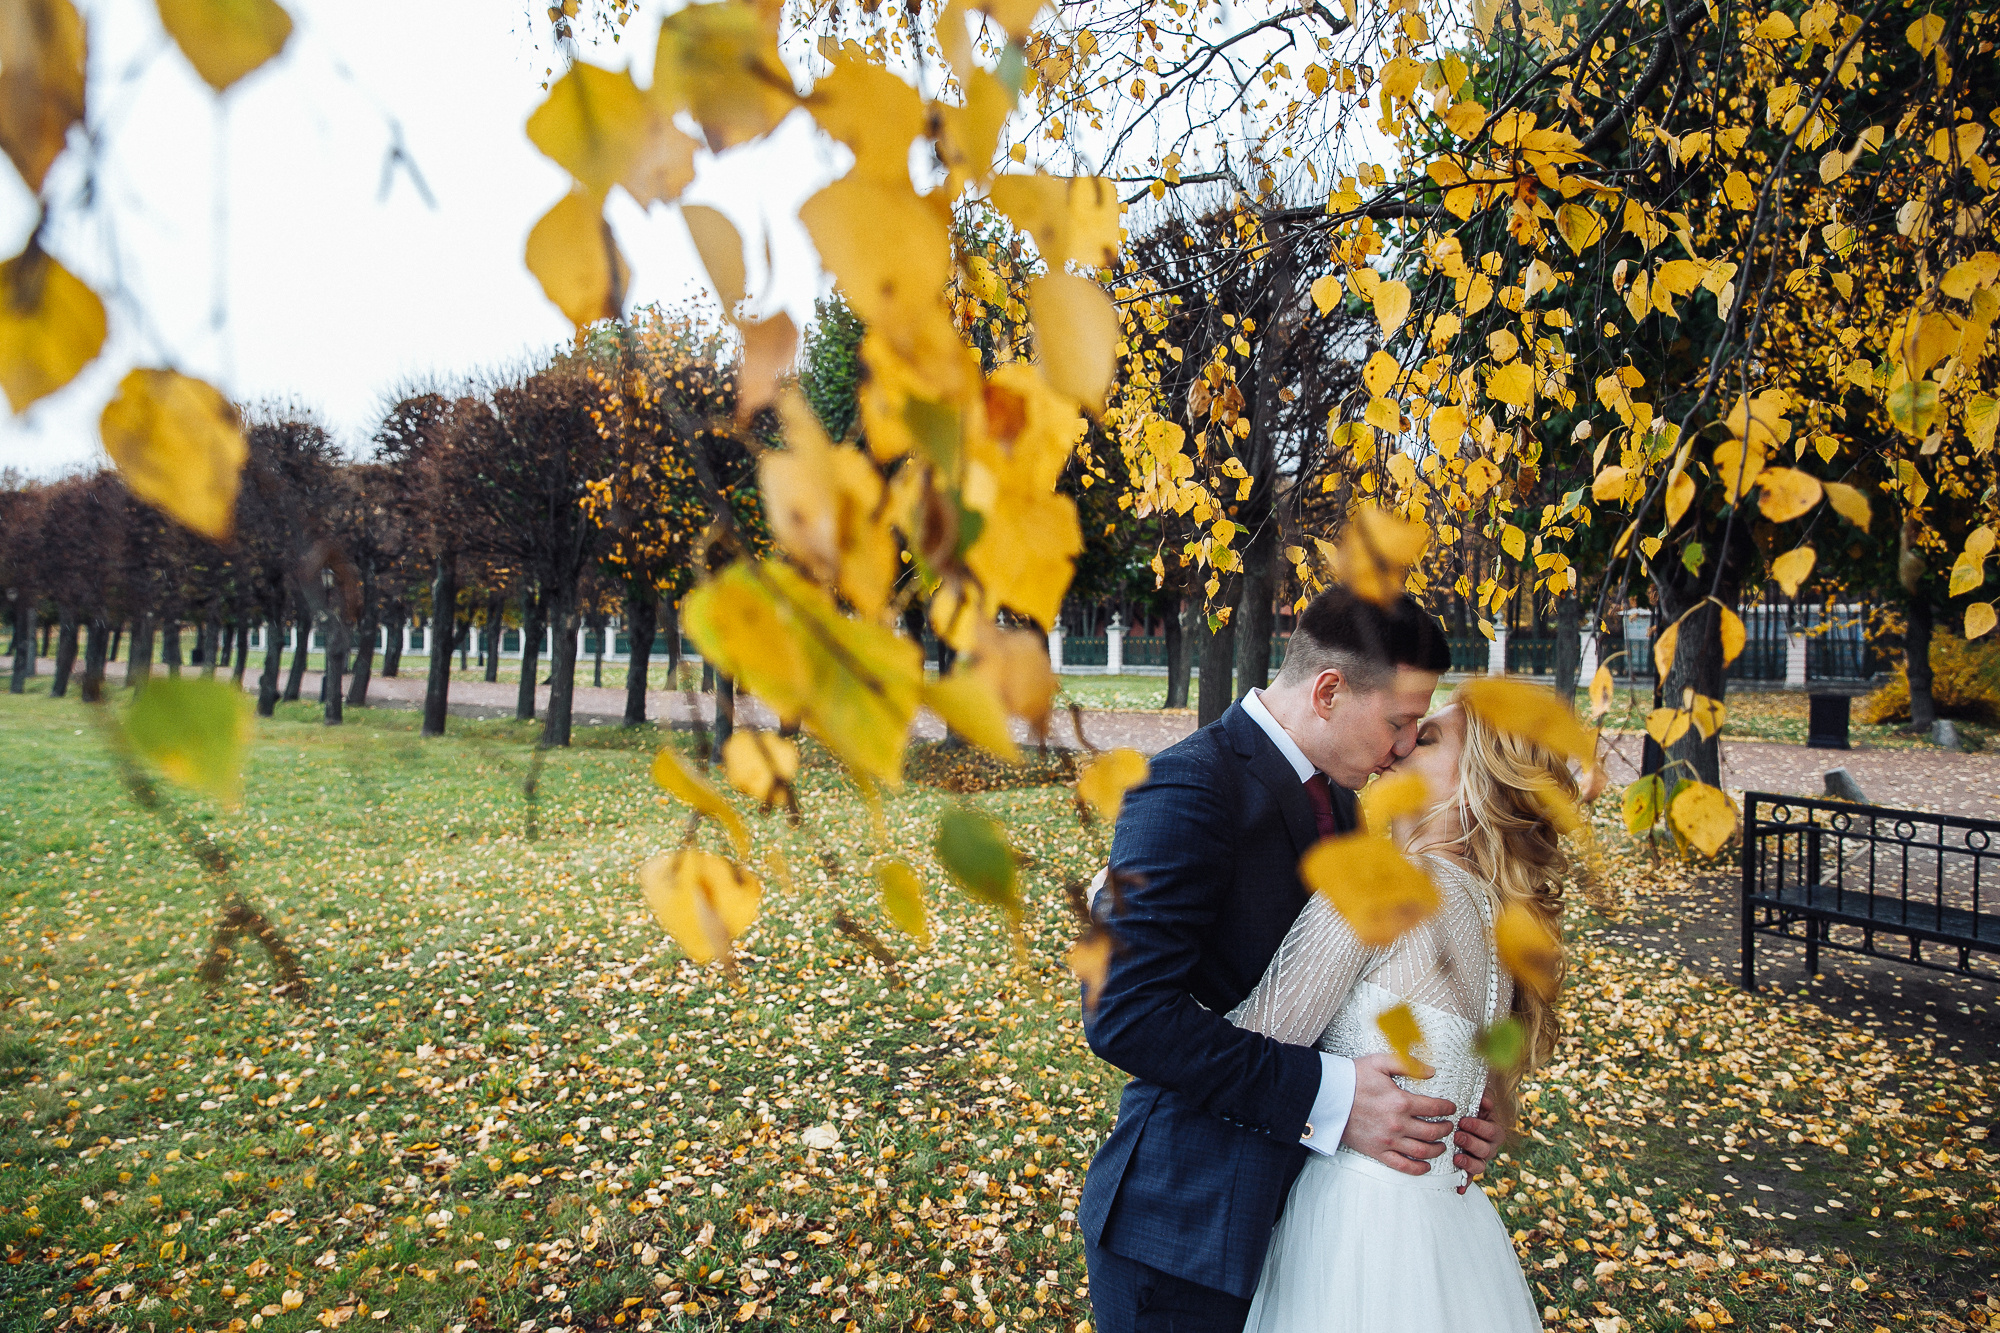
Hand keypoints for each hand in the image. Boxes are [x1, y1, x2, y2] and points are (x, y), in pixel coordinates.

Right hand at [1340, 1053, 1455, 1175]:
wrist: (1326, 1095)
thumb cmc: (1351, 1077)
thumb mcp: (1379, 1062)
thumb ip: (1408, 1064)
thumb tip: (1431, 1071)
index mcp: (1400, 1101)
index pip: (1434, 1108)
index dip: (1448, 1108)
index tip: (1451, 1108)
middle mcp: (1397, 1124)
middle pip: (1432, 1131)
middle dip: (1446, 1129)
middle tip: (1449, 1125)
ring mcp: (1387, 1140)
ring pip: (1422, 1151)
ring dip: (1438, 1149)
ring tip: (1442, 1144)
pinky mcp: (1377, 1151)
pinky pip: (1402, 1166)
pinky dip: (1418, 1168)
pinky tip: (1426, 1166)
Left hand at [1452, 1092, 1505, 1194]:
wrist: (1459, 1118)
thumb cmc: (1470, 1107)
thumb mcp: (1477, 1099)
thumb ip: (1483, 1098)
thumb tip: (1485, 1101)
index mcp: (1494, 1131)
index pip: (1491, 1131)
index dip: (1479, 1127)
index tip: (1463, 1120)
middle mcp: (1489, 1147)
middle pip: (1485, 1149)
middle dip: (1471, 1143)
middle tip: (1457, 1135)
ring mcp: (1479, 1159)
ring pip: (1479, 1166)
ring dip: (1468, 1163)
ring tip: (1456, 1158)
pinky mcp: (1469, 1168)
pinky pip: (1468, 1178)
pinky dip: (1464, 1184)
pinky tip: (1459, 1189)